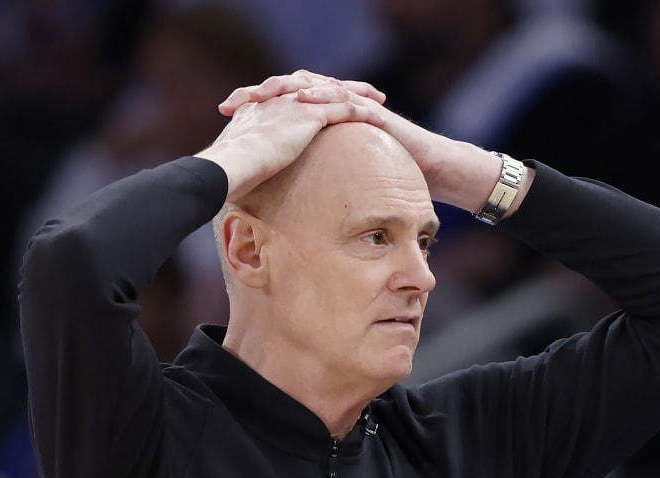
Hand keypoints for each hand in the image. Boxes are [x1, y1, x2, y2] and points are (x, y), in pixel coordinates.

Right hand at [197, 82, 386, 201]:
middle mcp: (281, 98)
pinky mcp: (309, 116)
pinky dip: (363, 113)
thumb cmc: (229, 170)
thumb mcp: (238, 160)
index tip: (325, 99)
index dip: (313, 94)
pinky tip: (381, 120)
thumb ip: (247, 161)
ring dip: (359, 94)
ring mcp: (296, 104)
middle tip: (361, 90)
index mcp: (264, 105)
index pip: (294, 93)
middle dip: (341, 86)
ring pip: (336, 92)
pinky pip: (344, 110)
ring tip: (379, 99)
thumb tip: (246, 181)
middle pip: (319, 84)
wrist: (231, 163)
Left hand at [217, 72, 512, 213]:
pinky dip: (322, 97)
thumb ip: (314, 186)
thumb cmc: (389, 182)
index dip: (254, 112)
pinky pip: (342, 98)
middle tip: (232, 103)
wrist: (432, 171)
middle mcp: (334, 109)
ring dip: (284, 89)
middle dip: (260, 95)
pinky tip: (302, 100)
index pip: (281, 109)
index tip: (226, 117)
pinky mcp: (371, 109)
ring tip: (260, 94)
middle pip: (288, 91)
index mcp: (321, 124)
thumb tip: (279, 210)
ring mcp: (352, 105)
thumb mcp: (341, 183)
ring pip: (311, 86)